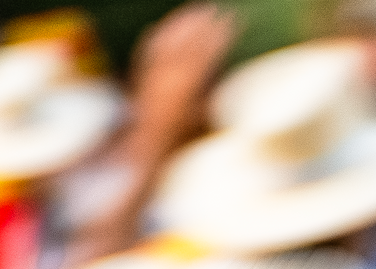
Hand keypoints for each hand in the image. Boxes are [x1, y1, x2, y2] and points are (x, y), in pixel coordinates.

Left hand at [128, 3, 237, 147]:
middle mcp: (170, 75)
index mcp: (190, 84)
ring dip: (181, 22)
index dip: (221, 33)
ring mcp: (154, 72)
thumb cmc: (183, 138)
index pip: (209, 51)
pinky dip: (159, 35)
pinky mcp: (142, 74)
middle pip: (188, 40)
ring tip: (193, 10)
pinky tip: (163, 28)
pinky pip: (150, 47)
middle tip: (215, 8)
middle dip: (202, 22)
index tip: (233, 20)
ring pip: (168, 39)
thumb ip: (212, 90)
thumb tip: (221, 69)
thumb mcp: (205, 115)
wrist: (148, 148)